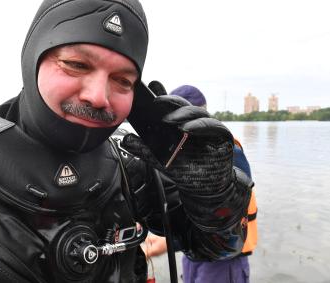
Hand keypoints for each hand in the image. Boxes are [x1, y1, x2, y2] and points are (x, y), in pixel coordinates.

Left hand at [122, 81, 238, 230]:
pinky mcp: (222, 136)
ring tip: (170, 120)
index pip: (172, 105)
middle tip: (156, 103)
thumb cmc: (184, 170)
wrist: (204, 189)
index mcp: (181, 122)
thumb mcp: (160, 159)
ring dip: (184, 114)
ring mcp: (209, 128)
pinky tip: (188, 129)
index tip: (151, 86)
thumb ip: (144, 148)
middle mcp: (196, 122)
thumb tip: (125, 139)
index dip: (163, 94)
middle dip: (170, 102)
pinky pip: (213, 126)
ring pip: (198, 113)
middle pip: (184, 106)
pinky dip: (201, 126)